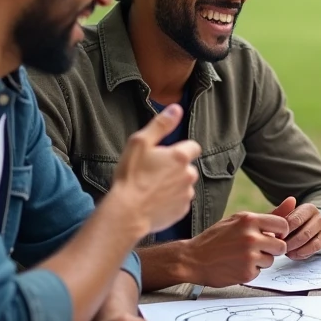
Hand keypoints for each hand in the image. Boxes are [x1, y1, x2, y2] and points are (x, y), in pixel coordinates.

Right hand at [112, 104, 199, 234]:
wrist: (127, 212)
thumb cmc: (131, 175)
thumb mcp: (140, 143)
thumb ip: (161, 124)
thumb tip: (177, 108)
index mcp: (181, 156)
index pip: (193, 147)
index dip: (179, 149)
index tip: (164, 155)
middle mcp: (189, 175)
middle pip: (187, 167)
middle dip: (175, 168)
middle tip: (153, 172)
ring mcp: (187, 194)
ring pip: (184, 185)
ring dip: (173, 184)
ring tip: (151, 188)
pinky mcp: (182, 211)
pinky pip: (179, 202)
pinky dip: (170, 201)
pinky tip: (154, 201)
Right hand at [184, 210, 289, 286]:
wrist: (192, 259)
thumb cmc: (217, 238)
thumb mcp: (239, 221)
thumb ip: (269, 214)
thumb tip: (294, 201)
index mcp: (249, 220)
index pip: (283, 225)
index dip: (279, 232)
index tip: (270, 235)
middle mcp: (251, 237)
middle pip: (281, 245)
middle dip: (272, 248)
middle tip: (255, 248)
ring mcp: (249, 256)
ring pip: (271, 260)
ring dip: (261, 260)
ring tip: (242, 256)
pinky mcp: (247, 273)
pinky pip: (260, 272)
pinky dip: (251, 270)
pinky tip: (236, 265)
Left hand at [275, 197, 320, 258]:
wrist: (313, 223)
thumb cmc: (295, 220)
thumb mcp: (287, 215)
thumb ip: (281, 213)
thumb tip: (281, 211)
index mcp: (308, 208)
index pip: (295, 221)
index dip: (284, 232)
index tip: (276, 237)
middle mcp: (320, 216)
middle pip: (304, 234)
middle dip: (290, 244)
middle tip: (281, 248)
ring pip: (312, 243)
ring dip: (297, 251)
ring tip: (287, 252)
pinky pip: (316, 249)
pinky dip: (304, 254)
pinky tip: (295, 254)